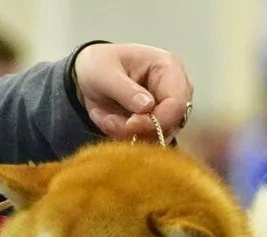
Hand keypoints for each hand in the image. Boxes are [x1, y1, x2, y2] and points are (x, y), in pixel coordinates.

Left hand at [73, 43, 192, 142]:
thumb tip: (147, 106)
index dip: (157, 120)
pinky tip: (110, 123)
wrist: (89, 74)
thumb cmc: (99, 64)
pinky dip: (126, 138)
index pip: (177, 103)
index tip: (130, 124)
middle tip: (110, 123)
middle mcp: (174, 90)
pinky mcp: (156, 126)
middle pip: (170, 125)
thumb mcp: (105, 73)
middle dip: (139, 130)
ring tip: (106, 120)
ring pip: (158, 137)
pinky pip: (146, 142)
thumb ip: (125, 90)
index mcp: (168, 68)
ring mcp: (167, 110)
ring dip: (129, 135)